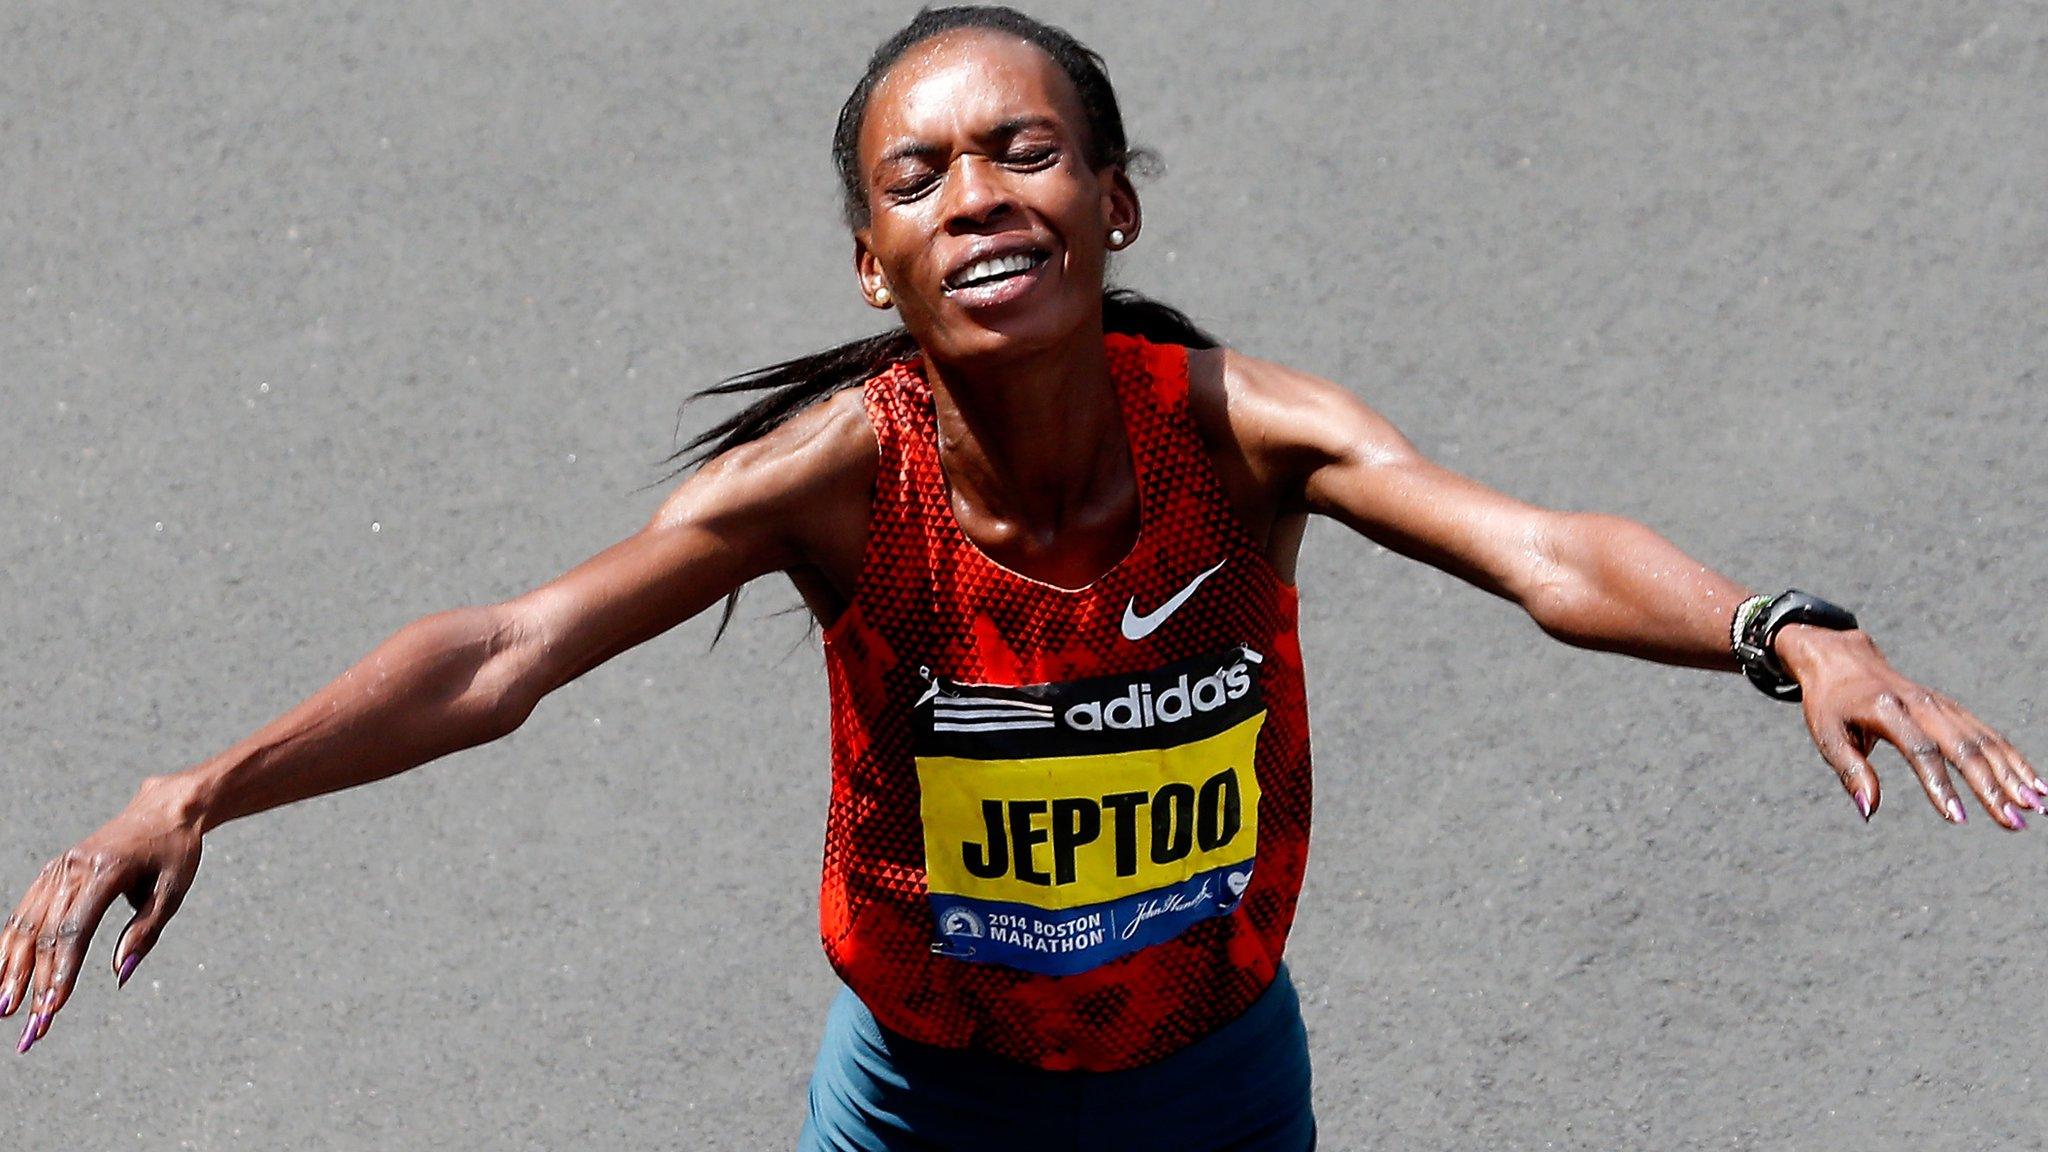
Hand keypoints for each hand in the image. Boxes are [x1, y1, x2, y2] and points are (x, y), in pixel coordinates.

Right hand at [1, 775, 202, 1052]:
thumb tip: (120, 974)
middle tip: (31, 1028)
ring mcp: (58, 869)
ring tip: (4, 1010)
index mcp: (106, 871)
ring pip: (26, 925)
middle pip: (46, 934)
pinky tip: (2, 975)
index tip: (53, 1009)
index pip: (75, 931)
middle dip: (34, 984)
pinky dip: (10, 944)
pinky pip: (24, 911)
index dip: (62, 972)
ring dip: (12, 970)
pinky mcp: (53, 872)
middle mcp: (73, 869)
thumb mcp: (173, 891)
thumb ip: (146, 932)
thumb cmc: (174, 853)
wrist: (165, 809)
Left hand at [1776, 624, 2043, 828]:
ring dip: (2012, 775)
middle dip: (1991, 787)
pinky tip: (2034, 784)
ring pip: (1984, 740)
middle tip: (2012, 823)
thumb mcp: (1826, 734)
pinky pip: (1988, 734)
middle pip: (1963, 747)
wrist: (1841, 658)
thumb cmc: (1830, 703)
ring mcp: (1941, 704)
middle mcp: (1921, 704)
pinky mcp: (1952, 708)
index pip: (1921, 751)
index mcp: (1886, 709)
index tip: (1957, 818)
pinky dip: (2013, 759)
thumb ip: (1850, 771)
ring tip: (2035, 807)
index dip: (1940, 786)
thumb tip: (1869, 811)